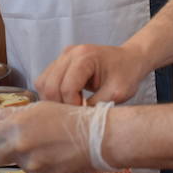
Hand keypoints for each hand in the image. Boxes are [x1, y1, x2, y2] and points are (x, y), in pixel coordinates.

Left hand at [0, 101, 114, 172]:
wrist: (98, 138)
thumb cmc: (69, 118)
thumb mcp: (38, 109)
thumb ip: (7, 115)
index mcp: (15, 127)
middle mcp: (20, 148)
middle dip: (3, 151)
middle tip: (22, 144)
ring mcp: (32, 168)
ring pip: (20, 166)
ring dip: (28, 159)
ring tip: (49, 148)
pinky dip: (43, 171)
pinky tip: (57, 160)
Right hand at [35, 43, 150, 104]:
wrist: (130, 59)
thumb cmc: (127, 74)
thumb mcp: (117, 93)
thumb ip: (96, 106)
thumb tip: (76, 119)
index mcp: (85, 57)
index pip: (67, 87)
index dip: (72, 105)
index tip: (84, 112)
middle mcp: (70, 53)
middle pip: (50, 85)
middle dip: (59, 104)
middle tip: (74, 112)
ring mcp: (62, 56)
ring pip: (42, 82)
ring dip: (52, 99)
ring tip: (70, 106)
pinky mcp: (59, 61)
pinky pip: (45, 80)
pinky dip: (51, 93)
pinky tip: (67, 99)